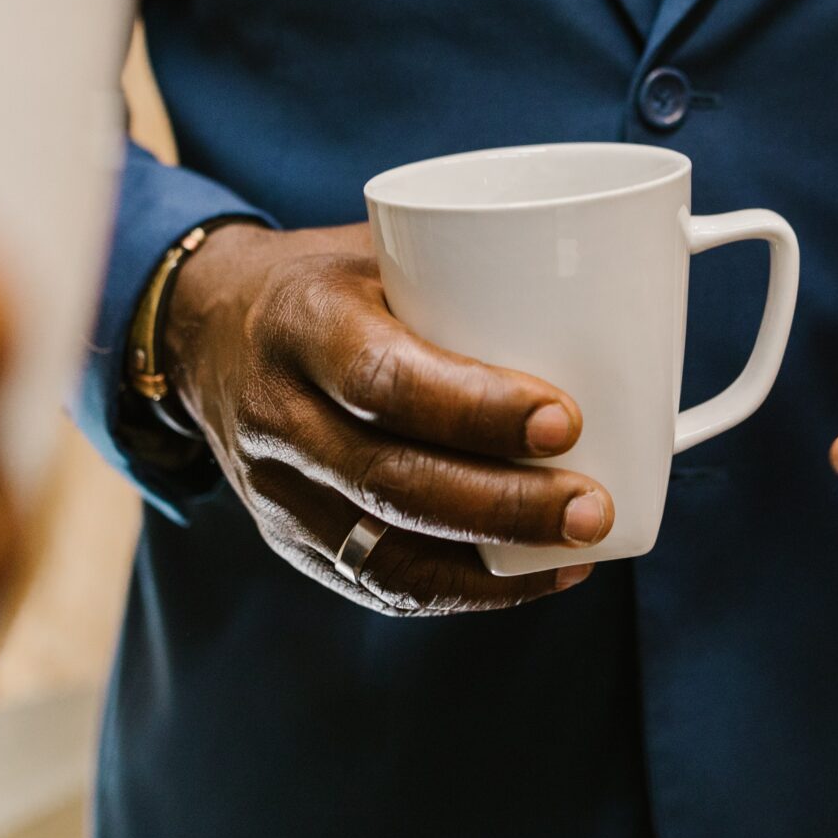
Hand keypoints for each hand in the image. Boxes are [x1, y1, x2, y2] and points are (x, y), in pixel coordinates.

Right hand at [165, 223, 611, 614]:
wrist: (205, 334)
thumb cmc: (331, 283)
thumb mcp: (379, 248)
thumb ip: (473, 269)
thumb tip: (632, 275)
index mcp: (301, 323)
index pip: (382, 378)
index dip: (475, 408)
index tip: (564, 418)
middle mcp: (276, 414)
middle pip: (388, 480)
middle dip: (503, 504)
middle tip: (592, 505)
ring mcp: (275, 489)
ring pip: (383, 550)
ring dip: (493, 561)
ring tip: (582, 548)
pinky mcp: (289, 539)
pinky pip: (379, 583)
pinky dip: (467, 589)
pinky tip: (539, 576)